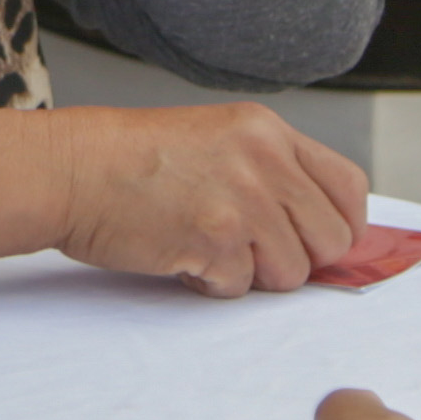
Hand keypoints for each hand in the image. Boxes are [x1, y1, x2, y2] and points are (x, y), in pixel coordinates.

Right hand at [54, 103, 366, 296]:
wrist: (71, 169)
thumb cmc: (132, 159)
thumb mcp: (218, 137)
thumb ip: (271, 171)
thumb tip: (316, 229)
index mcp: (268, 131)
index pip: (349, 187)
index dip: (343, 226)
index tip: (322, 243)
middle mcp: (264, 161)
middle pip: (330, 239)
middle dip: (298, 258)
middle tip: (253, 252)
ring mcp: (242, 201)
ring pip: (290, 272)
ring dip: (251, 273)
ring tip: (206, 246)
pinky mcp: (214, 241)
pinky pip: (240, 287)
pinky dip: (210, 282)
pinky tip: (180, 253)